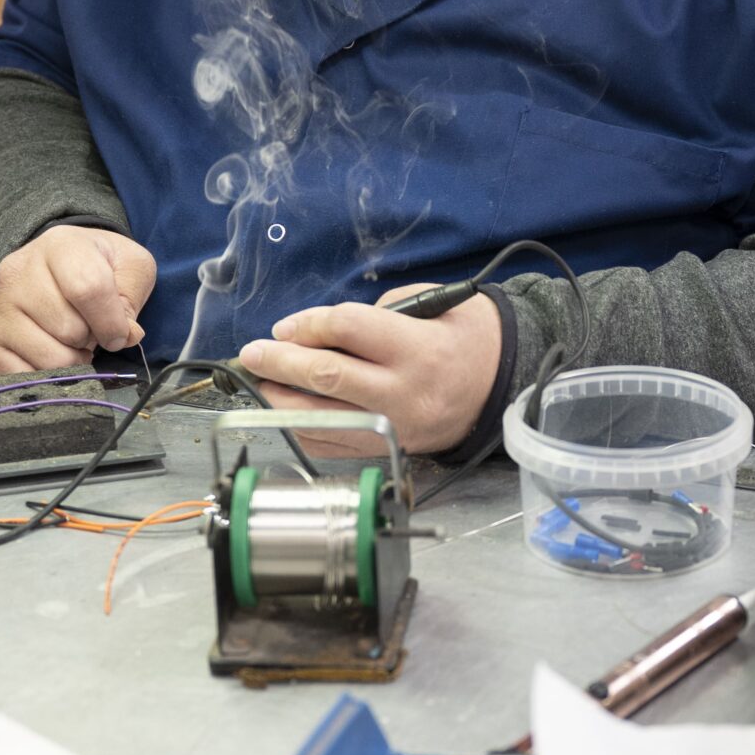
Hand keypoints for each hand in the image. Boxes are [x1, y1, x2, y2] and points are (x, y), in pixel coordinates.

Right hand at [0, 226, 156, 373]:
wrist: (58, 264)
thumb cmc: (98, 265)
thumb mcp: (130, 266)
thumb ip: (132, 298)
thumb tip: (127, 335)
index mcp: (60, 245)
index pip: (88, 289)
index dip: (112, 322)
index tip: (120, 333)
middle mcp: (19, 271)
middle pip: (68, 328)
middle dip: (91, 340)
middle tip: (91, 329)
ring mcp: (0, 303)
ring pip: (48, 356)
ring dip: (73, 359)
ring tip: (73, 341)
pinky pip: (23, 373)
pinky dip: (49, 375)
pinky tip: (54, 353)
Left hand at [235, 284, 502, 456]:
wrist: (501, 382)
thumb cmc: (464, 335)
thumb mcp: (430, 305)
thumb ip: (375, 316)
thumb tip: (317, 334)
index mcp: (418, 348)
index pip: (347, 328)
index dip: (308, 324)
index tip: (285, 327)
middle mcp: (405, 391)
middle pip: (326, 375)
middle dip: (279, 362)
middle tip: (252, 354)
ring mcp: (396, 426)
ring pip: (323, 416)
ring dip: (282, 399)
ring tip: (261, 384)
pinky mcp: (391, 448)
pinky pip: (335, 444)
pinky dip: (303, 428)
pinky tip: (286, 411)